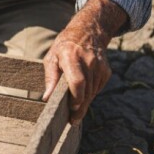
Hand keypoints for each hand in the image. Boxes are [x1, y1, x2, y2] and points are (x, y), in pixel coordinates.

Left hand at [42, 0, 127, 124]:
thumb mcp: (51, 58)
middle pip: (86, 92)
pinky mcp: (106, 71)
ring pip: (93, 93)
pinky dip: (90, 93)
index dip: (75, 99)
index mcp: (71, 57)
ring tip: (76, 109)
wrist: (87, 33)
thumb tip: (47, 97)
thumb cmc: (64, 47)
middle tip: (73, 120)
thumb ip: (50, 78)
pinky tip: (83, 91)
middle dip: (79, 108)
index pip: (77, 82)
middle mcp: (88, 62)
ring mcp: (99, 66)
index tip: (71, 110)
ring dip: (85, 102)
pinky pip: (97, 88)